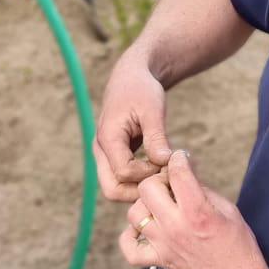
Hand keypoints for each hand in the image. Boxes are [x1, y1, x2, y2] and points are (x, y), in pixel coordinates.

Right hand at [93, 52, 172, 204]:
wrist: (131, 77)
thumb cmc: (142, 89)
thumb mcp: (153, 109)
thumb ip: (157, 137)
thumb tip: (164, 162)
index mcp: (108, 138)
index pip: (124, 173)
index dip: (148, 173)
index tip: (169, 162)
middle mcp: (100, 151)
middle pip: (112, 190)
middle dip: (140, 191)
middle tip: (165, 178)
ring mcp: (104, 156)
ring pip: (116, 189)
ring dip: (140, 188)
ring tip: (164, 173)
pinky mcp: (113, 158)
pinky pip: (122, 181)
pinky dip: (140, 181)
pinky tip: (159, 170)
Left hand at [120, 149, 266, 268]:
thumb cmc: (239, 247)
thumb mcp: (228, 210)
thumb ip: (203, 190)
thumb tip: (185, 174)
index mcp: (198, 212)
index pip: (177, 173)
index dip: (178, 160)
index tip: (181, 160)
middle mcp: (176, 227)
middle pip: (147, 188)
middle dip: (158, 180)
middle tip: (170, 186)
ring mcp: (164, 245)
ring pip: (134, 214)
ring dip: (145, 205)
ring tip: (160, 207)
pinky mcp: (159, 261)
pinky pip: (130, 249)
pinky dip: (130, 237)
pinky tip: (143, 230)